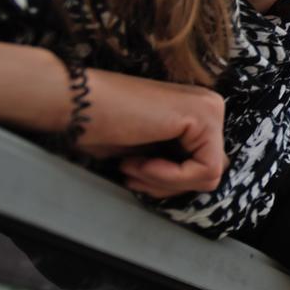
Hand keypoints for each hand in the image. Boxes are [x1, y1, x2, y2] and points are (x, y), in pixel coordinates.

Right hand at [75, 70, 226, 198]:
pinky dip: (169, 176)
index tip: (135, 175)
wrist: (78, 104)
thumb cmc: (102, 127)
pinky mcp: (205, 115)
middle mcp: (211, 107)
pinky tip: (139, 162)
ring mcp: (211, 108)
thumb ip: (179, 163)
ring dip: (164, 182)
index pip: (204, 168)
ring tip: (130, 165)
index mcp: (199, 115)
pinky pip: (205, 169)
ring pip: (209, 175)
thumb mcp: (150, 152)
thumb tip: (205, 184)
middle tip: (131, 174)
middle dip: (168, 185)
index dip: (168, 183)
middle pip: (209, 174)